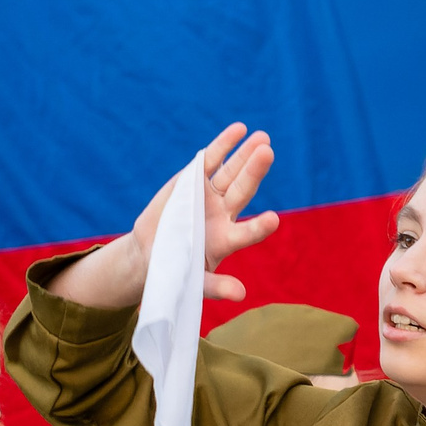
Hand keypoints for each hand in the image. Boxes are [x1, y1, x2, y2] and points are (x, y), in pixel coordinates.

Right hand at [45, 125, 281, 308]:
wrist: (151, 253)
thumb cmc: (176, 271)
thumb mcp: (194, 283)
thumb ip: (216, 288)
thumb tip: (241, 295)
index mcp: (227, 239)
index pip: (247, 232)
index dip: (259, 226)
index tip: (274, 219)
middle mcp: (223, 214)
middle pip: (242, 190)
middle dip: (254, 171)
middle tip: (268, 152)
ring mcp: (210, 195)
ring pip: (231, 172)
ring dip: (245, 154)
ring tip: (263, 137)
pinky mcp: (193, 181)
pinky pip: (210, 160)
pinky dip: (223, 145)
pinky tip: (239, 130)